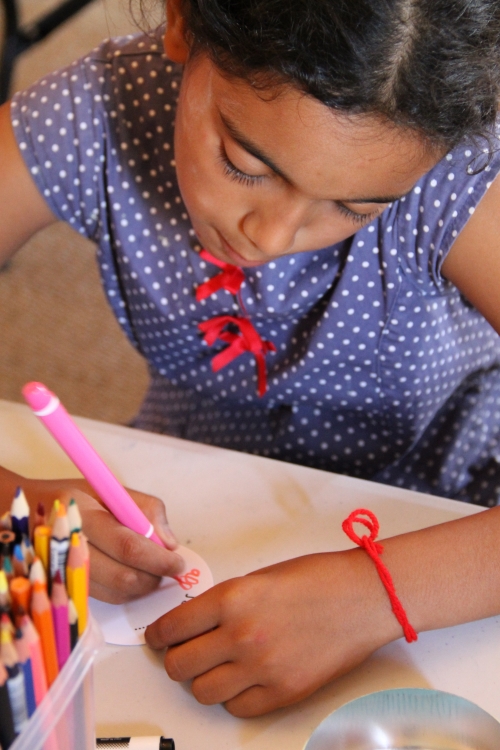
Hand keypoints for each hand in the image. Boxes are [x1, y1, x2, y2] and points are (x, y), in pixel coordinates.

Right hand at [0, 467, 183, 602]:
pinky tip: (133, 575)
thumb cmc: (72, 497)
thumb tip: (168, 543)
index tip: (178, 561)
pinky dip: (126, 591)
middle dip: (154, 577)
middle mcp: (70, 547)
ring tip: (153, 570)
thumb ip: (144, 509)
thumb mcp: (108, 488)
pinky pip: (104, 597)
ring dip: (142, 586)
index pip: (128, 546)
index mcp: (82, 516)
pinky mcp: (67, 585)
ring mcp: (65, 571)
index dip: (158, 559)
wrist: (25, 511)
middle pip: (122, 577)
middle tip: (170, 567)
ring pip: (115, 593)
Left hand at [145, 551, 400, 716]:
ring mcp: (262, 668)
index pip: (171, 627)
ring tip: (214, 667)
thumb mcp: (260, 577)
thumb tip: (197, 623)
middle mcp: (241, 635)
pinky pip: (238, 709)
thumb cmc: (319, 579)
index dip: (157, 635)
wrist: (363, 597)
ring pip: (203, 692)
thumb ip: (225, 601)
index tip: (157, 638)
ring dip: (202, 680)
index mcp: (232, 599)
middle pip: (179, 665)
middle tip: (183, 652)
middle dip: (175, 659)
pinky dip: (234, 697)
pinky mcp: (283, 692)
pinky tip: (242, 679)